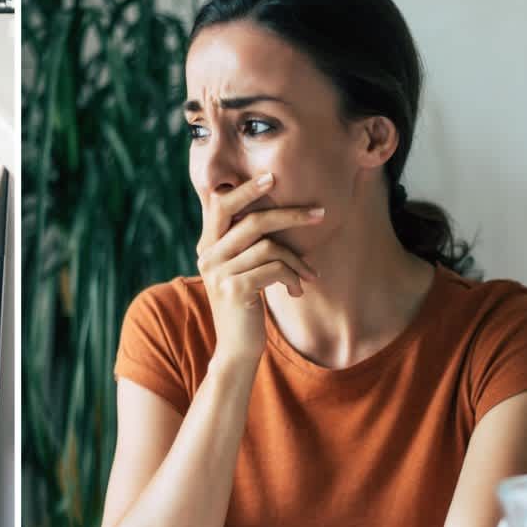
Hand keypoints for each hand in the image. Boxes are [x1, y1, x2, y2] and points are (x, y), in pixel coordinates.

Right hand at [196, 173, 322, 366]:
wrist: (235, 349)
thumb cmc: (245, 306)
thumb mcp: (240, 270)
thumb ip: (245, 244)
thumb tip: (276, 213)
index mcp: (207, 246)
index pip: (221, 205)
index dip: (246, 189)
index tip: (272, 177)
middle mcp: (208, 255)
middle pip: (252, 221)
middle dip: (289, 214)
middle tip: (319, 213)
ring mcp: (219, 272)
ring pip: (270, 247)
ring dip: (298, 261)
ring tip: (310, 275)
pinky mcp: (234, 289)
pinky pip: (274, 268)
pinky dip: (293, 276)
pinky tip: (297, 290)